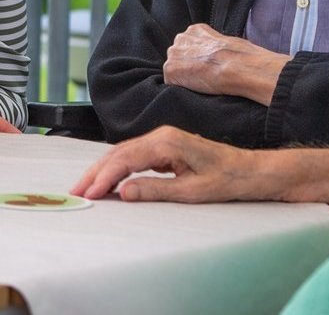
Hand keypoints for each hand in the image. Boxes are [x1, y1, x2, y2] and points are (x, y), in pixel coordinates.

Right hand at [69, 126, 273, 202]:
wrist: (251, 171)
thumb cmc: (228, 179)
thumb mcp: (191, 191)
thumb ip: (155, 190)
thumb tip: (124, 193)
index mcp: (167, 143)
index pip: (125, 160)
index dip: (104, 177)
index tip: (89, 193)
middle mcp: (162, 136)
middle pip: (118, 153)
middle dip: (95, 173)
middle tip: (77, 191)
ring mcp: (162, 140)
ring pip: (122, 153)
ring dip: (102, 170)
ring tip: (86, 186)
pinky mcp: (165, 147)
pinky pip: (133, 155)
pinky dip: (116, 167)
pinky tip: (108, 179)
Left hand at [162, 24, 289, 104]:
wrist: (235, 66)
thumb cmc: (239, 56)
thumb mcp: (226, 42)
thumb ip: (213, 45)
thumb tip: (215, 55)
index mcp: (195, 30)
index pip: (190, 45)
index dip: (198, 57)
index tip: (207, 64)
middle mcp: (180, 38)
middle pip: (179, 55)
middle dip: (188, 64)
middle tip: (204, 74)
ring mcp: (173, 54)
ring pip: (174, 68)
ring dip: (183, 75)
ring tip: (201, 81)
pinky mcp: (170, 70)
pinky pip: (172, 82)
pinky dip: (182, 87)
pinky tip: (196, 87)